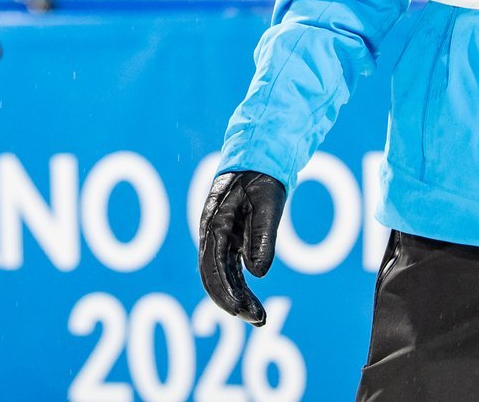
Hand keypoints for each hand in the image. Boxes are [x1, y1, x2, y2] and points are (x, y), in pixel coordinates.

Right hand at [198, 170, 286, 324]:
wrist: (256, 158)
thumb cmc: (261, 178)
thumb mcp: (266, 204)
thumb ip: (262, 236)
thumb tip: (258, 273)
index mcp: (214, 224)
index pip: (213, 268)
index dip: (227, 293)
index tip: (246, 311)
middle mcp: (211, 234)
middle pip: (213, 277)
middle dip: (232, 302)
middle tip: (259, 319)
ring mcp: (219, 238)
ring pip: (221, 276)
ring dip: (237, 298)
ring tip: (260, 317)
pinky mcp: (229, 240)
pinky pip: (229, 269)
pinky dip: (239, 287)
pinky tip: (252, 300)